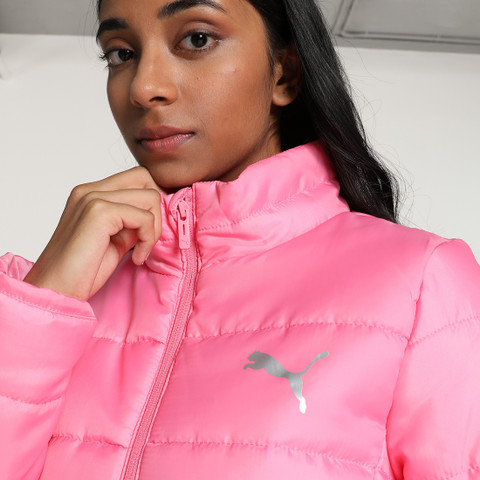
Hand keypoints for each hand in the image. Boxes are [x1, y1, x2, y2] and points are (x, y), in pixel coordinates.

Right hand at [24, 167, 161, 300]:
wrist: (55, 290)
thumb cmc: (82, 271)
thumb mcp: (114, 239)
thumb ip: (131, 222)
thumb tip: (155, 216)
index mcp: (90, 193)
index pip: (136, 178)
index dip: (151, 205)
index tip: (146, 234)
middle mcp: (89, 190)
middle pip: (145, 178)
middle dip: (156, 210)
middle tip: (147, 240)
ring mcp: (92, 198)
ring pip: (150, 196)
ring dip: (154, 228)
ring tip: (139, 251)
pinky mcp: (99, 212)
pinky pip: (144, 218)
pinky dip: (148, 240)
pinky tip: (135, 258)